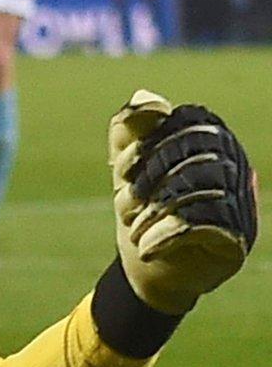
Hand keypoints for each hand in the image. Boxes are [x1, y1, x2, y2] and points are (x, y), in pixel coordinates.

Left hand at [108, 90, 257, 314]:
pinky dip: (164, 235)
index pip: (189, 122)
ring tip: (133, 228)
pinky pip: (203, 224)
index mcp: (213, 143)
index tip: (122, 169)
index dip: (152, 140)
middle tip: (125, 202)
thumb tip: (147, 98)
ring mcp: (243, 207)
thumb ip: (131, 131)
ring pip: (199, 189)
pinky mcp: (238, 241)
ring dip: (153, 210)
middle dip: (149, 176)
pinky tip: (146, 247)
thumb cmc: (141, 209)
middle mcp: (237, 170)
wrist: (145, 268)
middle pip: (197, 153)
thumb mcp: (126, 168)